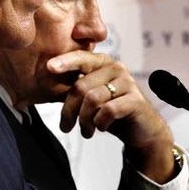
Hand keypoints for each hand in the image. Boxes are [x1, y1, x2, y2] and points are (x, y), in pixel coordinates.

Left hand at [47, 50, 175, 182]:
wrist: (142, 131)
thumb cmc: (113, 113)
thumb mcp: (91, 99)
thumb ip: (74, 89)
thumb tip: (45, 83)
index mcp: (104, 64)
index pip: (81, 58)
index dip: (65, 61)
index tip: (49, 67)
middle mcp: (116, 68)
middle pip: (81, 86)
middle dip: (69, 110)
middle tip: (66, 127)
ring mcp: (128, 83)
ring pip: (92, 99)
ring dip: (84, 120)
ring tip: (86, 131)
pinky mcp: (136, 99)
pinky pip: (108, 110)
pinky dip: (100, 123)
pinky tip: (101, 128)